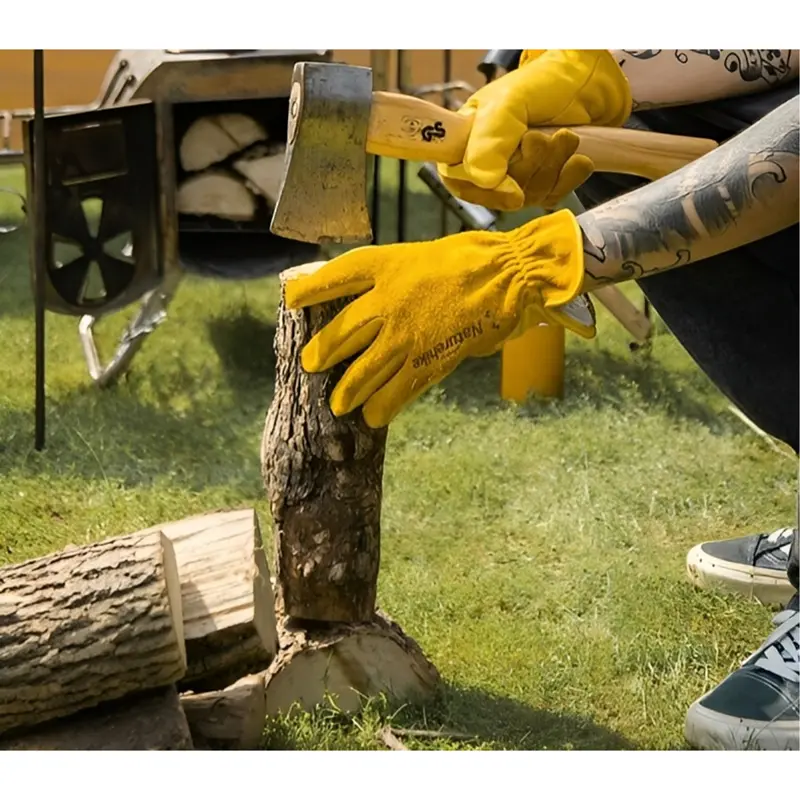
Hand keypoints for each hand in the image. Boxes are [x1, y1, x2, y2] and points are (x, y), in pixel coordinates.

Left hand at [284, 209, 591, 428]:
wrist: (507, 275)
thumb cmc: (469, 261)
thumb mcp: (420, 257)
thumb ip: (392, 281)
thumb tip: (374, 308)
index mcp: (384, 267)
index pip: (335, 277)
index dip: (310, 289)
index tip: (290, 300)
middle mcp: (385, 302)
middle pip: (340, 334)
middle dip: (322, 353)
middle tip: (310, 365)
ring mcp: (403, 335)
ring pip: (362, 371)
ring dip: (347, 390)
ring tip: (339, 405)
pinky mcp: (425, 361)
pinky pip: (395, 392)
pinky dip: (382, 407)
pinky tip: (373, 417)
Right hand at [437, 50, 630, 207]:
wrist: (592, 79)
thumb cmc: (546, 82)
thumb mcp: (511, 101)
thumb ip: (490, 138)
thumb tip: (484, 180)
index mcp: (467, 137)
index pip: (456, 178)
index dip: (480, 188)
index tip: (509, 185)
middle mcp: (488, 159)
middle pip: (497, 192)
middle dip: (528, 166)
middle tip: (541, 136)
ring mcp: (517, 175)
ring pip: (527, 196)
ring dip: (553, 165)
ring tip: (563, 136)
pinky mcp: (544, 184)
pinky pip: (552, 197)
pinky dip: (570, 177)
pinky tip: (576, 157)